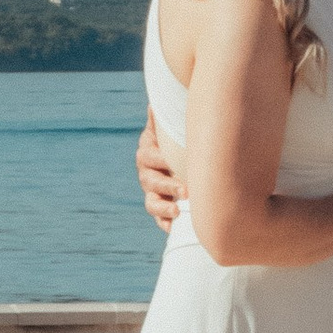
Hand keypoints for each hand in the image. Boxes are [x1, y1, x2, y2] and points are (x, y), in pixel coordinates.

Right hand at [135, 110, 185, 234]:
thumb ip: (163, 118)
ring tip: (178, 210)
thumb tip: (155, 104)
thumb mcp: (169, 127)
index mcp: (148, 152)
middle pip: (150, 181)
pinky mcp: (161, 207)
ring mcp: (152, 192)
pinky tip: (175, 228)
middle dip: (167, 186)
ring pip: (151, 202)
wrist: (178, 157)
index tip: (170, 162)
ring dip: (163, 207)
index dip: (159, 160)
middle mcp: (147, 173)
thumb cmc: (176, 139)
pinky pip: (159, 218)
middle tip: (185, 191)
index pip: (149, 156)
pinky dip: (165, 223)